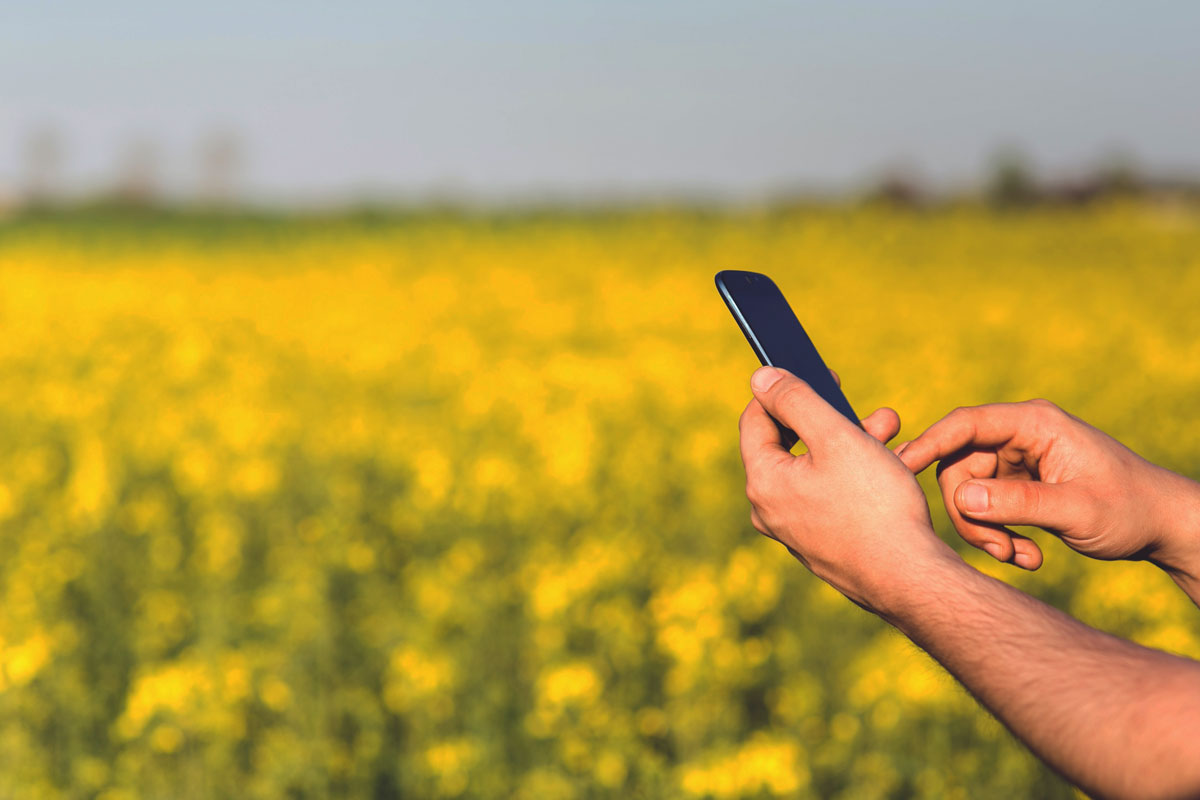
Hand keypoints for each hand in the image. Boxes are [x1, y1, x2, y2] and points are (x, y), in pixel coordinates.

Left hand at [738, 366, 956, 613]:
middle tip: (872, 409)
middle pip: (791, 445)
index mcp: (763, 482)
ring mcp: (796, 531)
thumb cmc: (874, 506)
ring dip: (852, 443)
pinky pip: (831, 496)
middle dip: (832, 418)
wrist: (911, 579)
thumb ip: (795, 400)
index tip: (821, 374)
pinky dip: (856, 475)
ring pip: (817, 470)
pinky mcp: (822, 544)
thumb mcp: (836, 437)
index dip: (785, 390)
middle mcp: (770, 509)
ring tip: (892, 430)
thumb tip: (760, 377)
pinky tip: (893, 465)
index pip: (756, 420)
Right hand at [897, 399, 1199, 574]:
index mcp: (1035, 425)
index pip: (966, 425)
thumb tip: (960, 500)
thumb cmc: (1129, 510)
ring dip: (986, 531)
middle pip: (959, 466)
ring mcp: (1017, 461)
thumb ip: (1017, 503)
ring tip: (1020, 558)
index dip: (929, 444)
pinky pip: (986, 508)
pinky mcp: (1018, 485)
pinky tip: (1028, 556)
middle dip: (970, 513)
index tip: (899, 469)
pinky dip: (999, 535)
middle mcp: (1020, 436)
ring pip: (968, 493)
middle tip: (997, 550)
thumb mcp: (1075, 510)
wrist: (1162, 527)